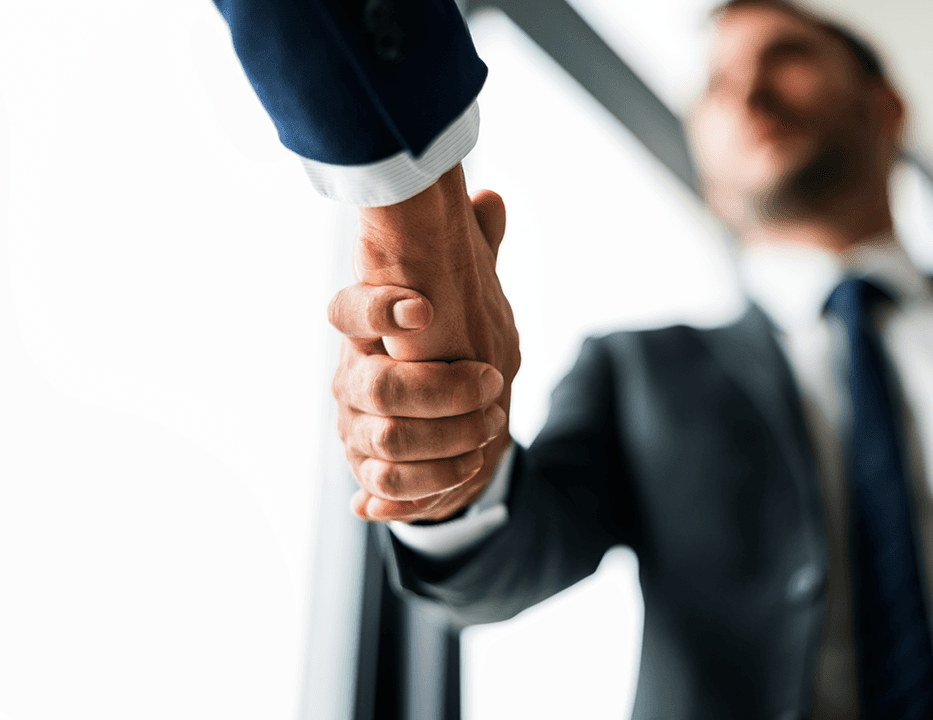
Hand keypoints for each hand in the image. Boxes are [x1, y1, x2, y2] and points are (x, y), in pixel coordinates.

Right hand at [329, 165, 519, 521]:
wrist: (432, 417)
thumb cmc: (445, 343)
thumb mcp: (464, 295)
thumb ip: (474, 250)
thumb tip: (490, 199)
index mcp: (365, 330)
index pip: (347, 311)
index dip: (379, 308)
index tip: (426, 308)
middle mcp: (351, 378)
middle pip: (379, 388)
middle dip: (445, 391)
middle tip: (495, 382)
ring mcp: (353, 427)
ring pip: (387, 442)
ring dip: (447, 441)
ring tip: (491, 428)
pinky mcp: (365, 470)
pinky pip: (385, 487)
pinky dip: (426, 484)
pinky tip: (465, 468)